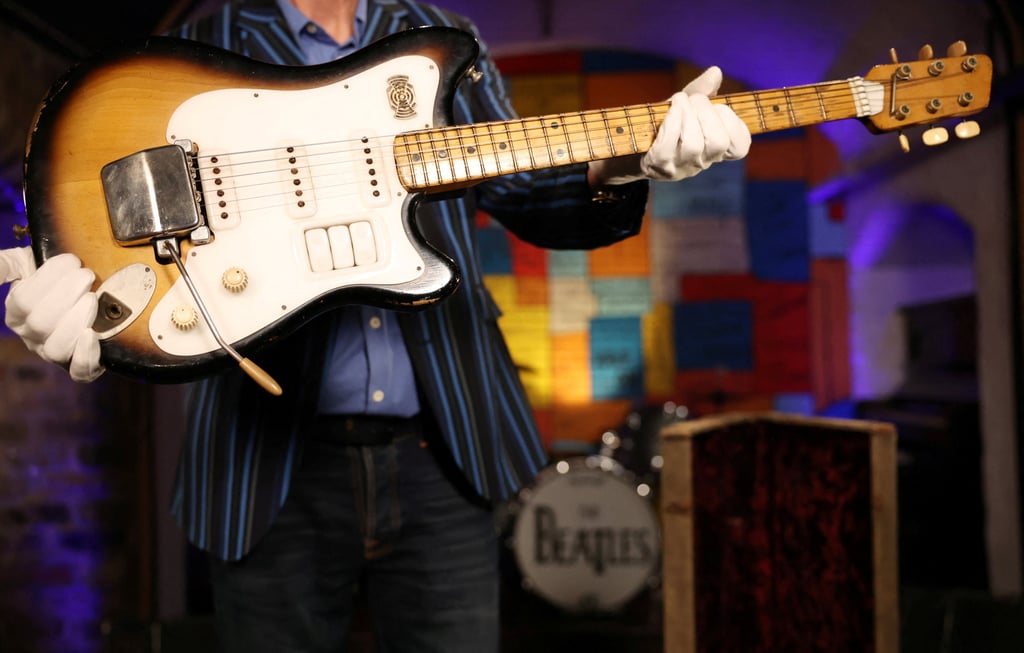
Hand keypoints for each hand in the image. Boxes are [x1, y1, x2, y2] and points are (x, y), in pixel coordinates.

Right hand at [3, 249, 104, 381]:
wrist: (87, 294)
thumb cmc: (55, 278)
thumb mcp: (25, 264)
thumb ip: (4, 265)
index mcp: (16, 313)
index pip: (23, 300)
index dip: (49, 279)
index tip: (72, 260)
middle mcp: (31, 336)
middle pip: (40, 324)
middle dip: (66, 296)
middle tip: (87, 276)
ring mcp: (53, 353)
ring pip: (56, 349)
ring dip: (75, 322)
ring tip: (92, 298)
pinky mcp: (79, 365)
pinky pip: (79, 372)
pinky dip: (85, 355)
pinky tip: (92, 334)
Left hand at [588, 66, 750, 185]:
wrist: (624, 144)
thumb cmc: (659, 123)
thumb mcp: (683, 105)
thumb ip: (702, 91)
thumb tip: (715, 72)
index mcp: (712, 150)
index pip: (739, 148)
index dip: (735, 125)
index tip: (720, 108)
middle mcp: (699, 163)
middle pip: (718, 143)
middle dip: (708, 112)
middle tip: (693, 100)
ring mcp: (678, 168)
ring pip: (694, 146)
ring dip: (687, 114)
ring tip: (678, 102)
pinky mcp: (657, 167)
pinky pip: (668, 147)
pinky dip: (671, 122)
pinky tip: (669, 110)